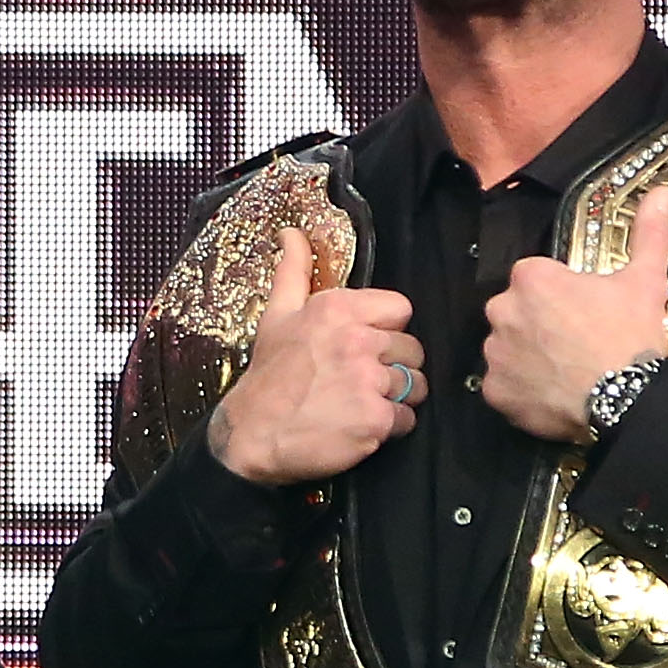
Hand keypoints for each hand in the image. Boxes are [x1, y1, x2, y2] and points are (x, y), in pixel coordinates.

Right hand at [205, 227, 425, 487]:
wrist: (252, 436)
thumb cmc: (268, 375)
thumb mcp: (277, 315)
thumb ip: (294, 271)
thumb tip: (291, 232)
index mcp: (338, 309)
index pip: (401, 310)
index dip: (386, 330)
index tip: (363, 346)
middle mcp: (357, 340)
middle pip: (412, 350)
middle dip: (392, 367)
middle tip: (359, 381)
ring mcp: (368, 382)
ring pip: (415, 386)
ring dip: (395, 398)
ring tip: (360, 403)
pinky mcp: (375, 420)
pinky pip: (407, 419)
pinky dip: (389, 427)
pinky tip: (360, 426)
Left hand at [484, 185, 667, 441]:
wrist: (626, 399)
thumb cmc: (630, 335)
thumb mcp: (645, 279)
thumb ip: (648, 232)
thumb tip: (663, 192)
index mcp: (532, 277)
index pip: (537, 278)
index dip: (561, 295)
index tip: (584, 312)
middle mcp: (503, 310)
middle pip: (518, 312)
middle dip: (540, 323)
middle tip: (576, 342)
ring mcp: (496, 354)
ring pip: (509, 348)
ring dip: (529, 355)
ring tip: (566, 370)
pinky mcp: (496, 392)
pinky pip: (505, 386)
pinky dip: (522, 390)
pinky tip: (552, 393)